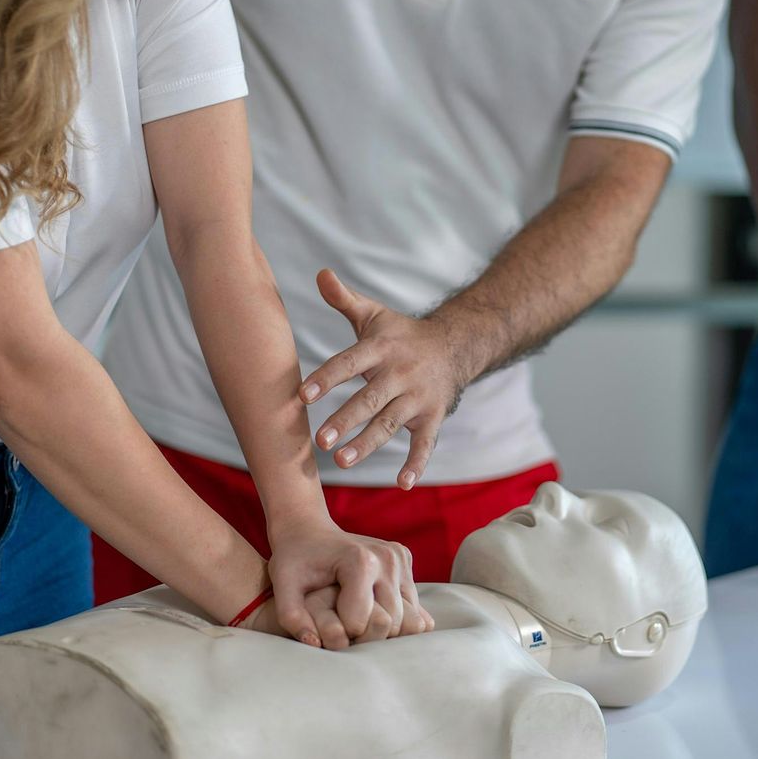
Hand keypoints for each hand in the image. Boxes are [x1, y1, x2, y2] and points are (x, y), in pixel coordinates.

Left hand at [266, 518, 432, 646]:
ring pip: (408, 619)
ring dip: (385, 630)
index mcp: (360, 562)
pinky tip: (372, 608)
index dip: (341, 633)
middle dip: (366, 637)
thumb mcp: (283, 584)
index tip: (327, 625)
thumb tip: (314, 644)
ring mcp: (400, 557)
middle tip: (343, 629)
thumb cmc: (294, 558)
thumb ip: (291, 616)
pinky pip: (413, 606)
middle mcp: (387, 558)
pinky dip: (396, 616)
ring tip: (356, 620)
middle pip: (390, 624)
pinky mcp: (405, 559)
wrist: (309, 529)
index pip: (362, 624)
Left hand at [299, 269, 470, 489]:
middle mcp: (400, 374)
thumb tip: (319, 273)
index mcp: (381, 349)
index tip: (303, 395)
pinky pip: (425, 444)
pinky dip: (416, 465)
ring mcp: (418, 398)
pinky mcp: (433, 417)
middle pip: (369, 399)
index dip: (327, 378)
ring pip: (390, 424)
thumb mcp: (374, 315)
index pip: (350, 362)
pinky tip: (402, 485)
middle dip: (345, 420)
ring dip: (367, 444)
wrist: (454, 345)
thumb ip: (344, 299)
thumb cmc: (400, 334)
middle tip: (319, 440)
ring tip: (341, 462)